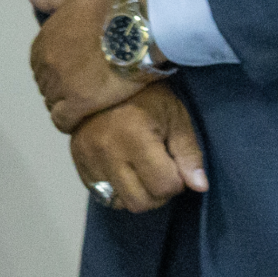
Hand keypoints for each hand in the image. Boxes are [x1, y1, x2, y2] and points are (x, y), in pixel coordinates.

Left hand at [29, 0, 147, 132]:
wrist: (138, 23)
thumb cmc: (110, 4)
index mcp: (44, 40)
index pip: (40, 63)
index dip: (57, 67)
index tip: (74, 68)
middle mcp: (47, 64)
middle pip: (46, 83)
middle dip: (61, 85)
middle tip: (85, 84)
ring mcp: (61, 84)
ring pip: (53, 103)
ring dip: (67, 103)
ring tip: (89, 100)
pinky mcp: (79, 103)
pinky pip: (63, 121)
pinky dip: (70, 122)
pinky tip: (84, 117)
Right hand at [70, 84, 207, 212]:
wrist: (105, 73)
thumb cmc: (146, 94)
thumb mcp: (175, 116)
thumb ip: (189, 153)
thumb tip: (199, 187)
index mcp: (135, 137)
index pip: (164, 186)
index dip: (177, 180)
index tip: (175, 162)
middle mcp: (108, 151)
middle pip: (141, 202)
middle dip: (158, 193)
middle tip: (160, 170)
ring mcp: (88, 158)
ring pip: (120, 203)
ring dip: (137, 194)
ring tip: (142, 172)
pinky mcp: (78, 161)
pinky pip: (101, 195)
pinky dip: (117, 190)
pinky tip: (124, 170)